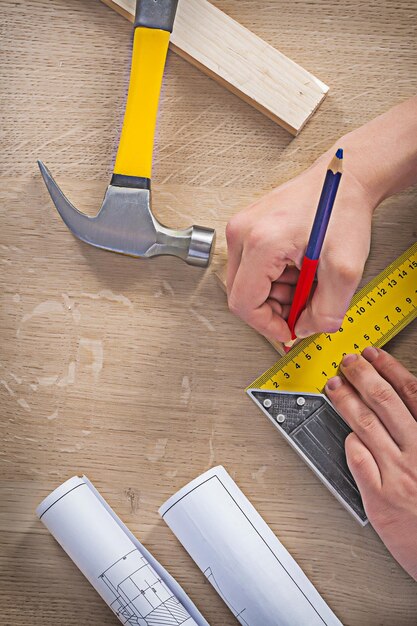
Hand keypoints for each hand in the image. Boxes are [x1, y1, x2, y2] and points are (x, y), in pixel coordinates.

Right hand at [226, 97, 416, 343]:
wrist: (343, 178)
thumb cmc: (341, 208)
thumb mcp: (344, 270)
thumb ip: (327, 312)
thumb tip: (306, 328)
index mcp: (261, 242)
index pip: (244, 304)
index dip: (267, 325)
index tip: (287, 330)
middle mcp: (243, 233)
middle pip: (242, 294)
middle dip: (273, 308)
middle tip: (303, 304)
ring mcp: (242, 228)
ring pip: (246, 283)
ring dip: (275, 293)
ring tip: (305, 280)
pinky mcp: (247, 227)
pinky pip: (251, 267)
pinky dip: (274, 277)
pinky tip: (297, 268)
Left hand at [325, 348, 416, 579]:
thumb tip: (409, 400)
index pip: (411, 392)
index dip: (389, 368)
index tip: (374, 354)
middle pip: (384, 402)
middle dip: (362, 375)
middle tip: (347, 362)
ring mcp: (398, 474)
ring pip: (366, 425)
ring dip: (346, 401)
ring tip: (334, 386)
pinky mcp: (380, 498)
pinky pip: (358, 460)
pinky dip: (350, 443)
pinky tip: (345, 433)